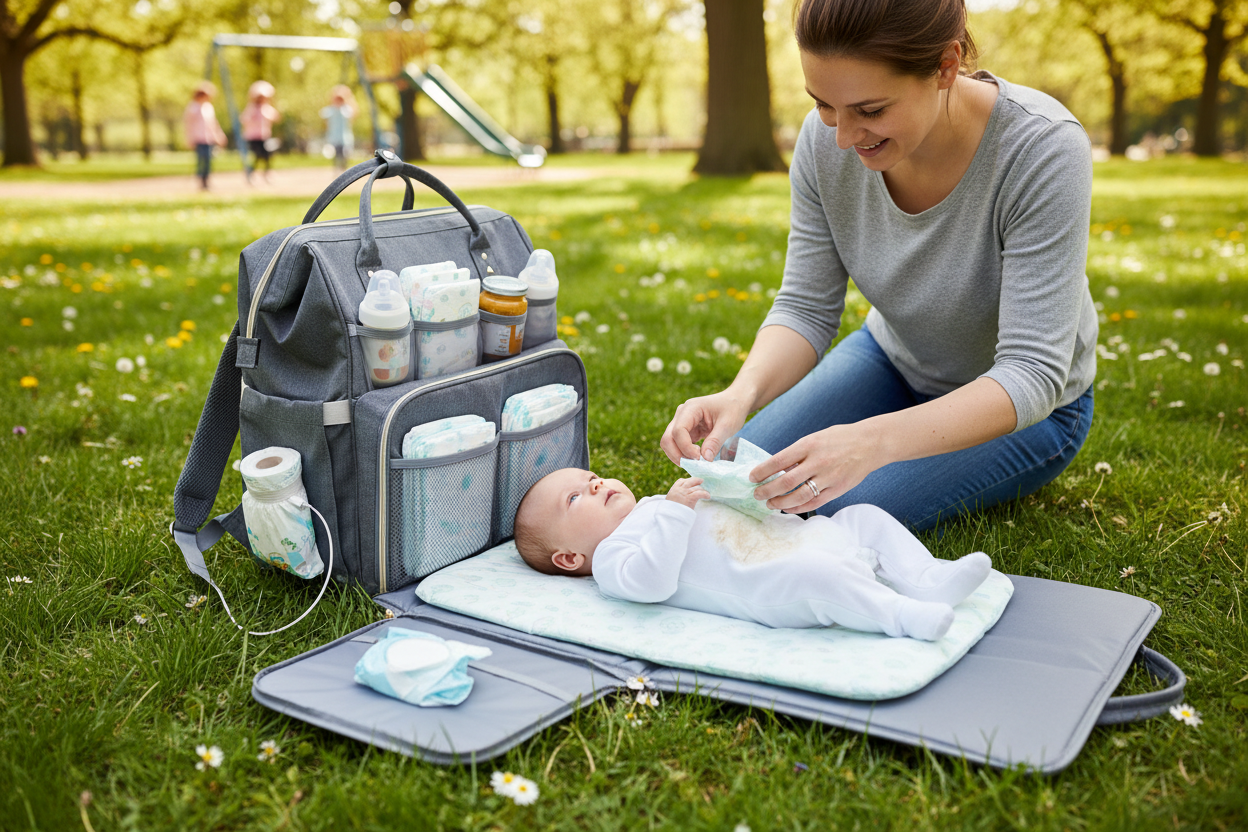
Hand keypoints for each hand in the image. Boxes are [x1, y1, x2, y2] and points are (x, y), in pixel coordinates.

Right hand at [660, 391, 751, 464]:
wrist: (735, 402)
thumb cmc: (733, 409)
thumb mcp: (728, 425)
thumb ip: (715, 441)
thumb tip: (705, 459)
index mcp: (691, 408)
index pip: (678, 431)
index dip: (685, 448)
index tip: (699, 458)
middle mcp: (681, 414)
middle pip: (668, 438)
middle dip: (677, 455)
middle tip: (695, 465)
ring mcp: (681, 422)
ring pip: (669, 443)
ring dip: (679, 456)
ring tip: (697, 462)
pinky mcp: (685, 431)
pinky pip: (677, 445)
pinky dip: (684, 454)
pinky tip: (698, 457)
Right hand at [666, 477, 709, 509]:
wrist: (670, 516)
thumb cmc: (671, 510)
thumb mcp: (671, 500)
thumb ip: (676, 495)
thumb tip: (683, 496)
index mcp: (674, 489)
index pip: (681, 480)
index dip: (687, 480)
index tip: (692, 482)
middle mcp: (680, 489)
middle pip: (690, 480)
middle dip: (697, 480)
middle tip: (701, 481)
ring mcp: (685, 492)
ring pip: (696, 487)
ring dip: (702, 489)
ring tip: (706, 493)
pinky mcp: (690, 498)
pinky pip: (700, 493)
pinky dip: (705, 494)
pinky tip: (708, 496)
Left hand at [747, 423, 883, 512]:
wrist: (870, 443)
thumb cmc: (839, 439)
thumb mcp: (815, 438)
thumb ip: (797, 453)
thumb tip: (775, 469)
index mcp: (809, 445)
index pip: (779, 460)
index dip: (762, 471)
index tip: (752, 477)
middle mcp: (818, 461)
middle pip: (786, 481)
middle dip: (767, 490)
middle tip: (756, 494)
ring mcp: (829, 477)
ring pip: (799, 496)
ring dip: (780, 502)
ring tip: (769, 503)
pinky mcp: (838, 489)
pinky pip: (814, 503)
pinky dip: (798, 508)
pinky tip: (788, 508)